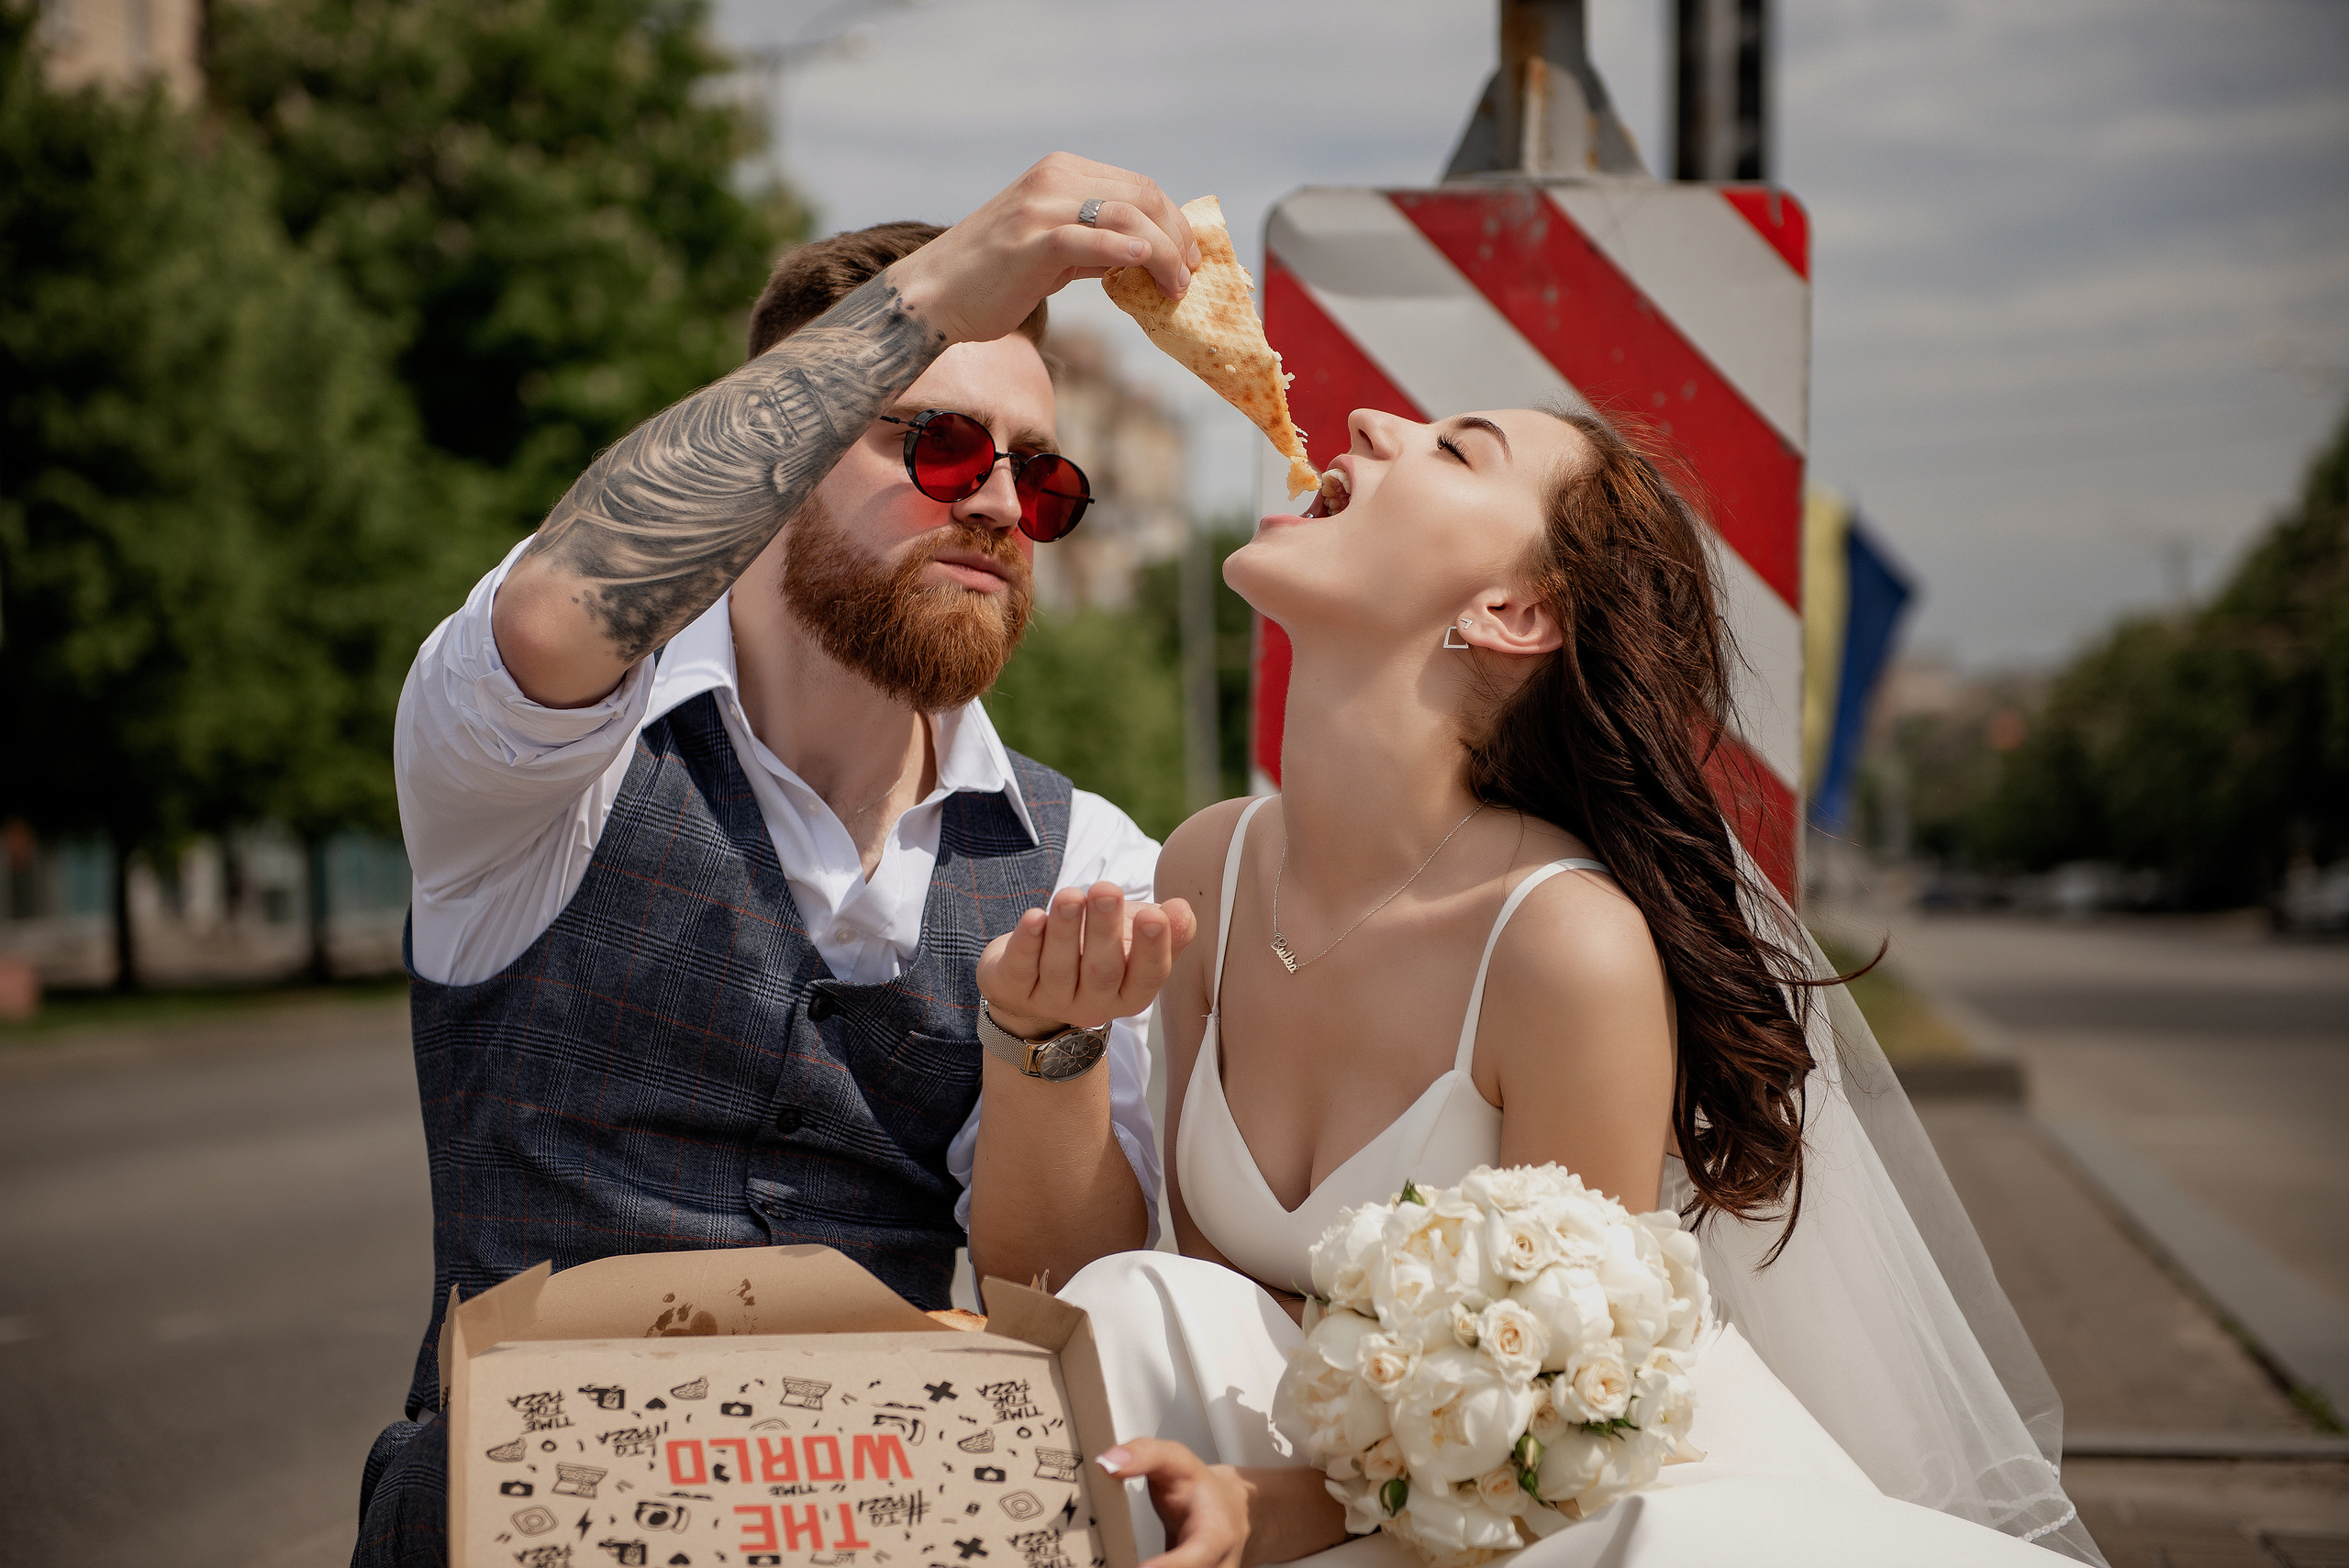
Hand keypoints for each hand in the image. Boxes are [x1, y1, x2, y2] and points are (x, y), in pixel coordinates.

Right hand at [891, 152, 1201, 346]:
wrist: (932, 295)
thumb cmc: (990, 277)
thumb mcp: (1050, 249)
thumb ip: (1094, 245)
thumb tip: (1142, 257)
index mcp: (1060, 173)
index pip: (1136, 187)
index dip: (1173, 221)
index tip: (1188, 257)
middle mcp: (1052, 180)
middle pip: (1141, 197)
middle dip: (1177, 238)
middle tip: (1189, 277)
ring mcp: (1039, 209)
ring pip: (1125, 217)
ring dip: (1164, 254)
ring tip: (1176, 288)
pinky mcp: (1029, 242)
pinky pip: (1087, 239)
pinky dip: (1123, 251)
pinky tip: (1145, 266)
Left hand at [977, 882, 1195, 1038]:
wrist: (1038, 973)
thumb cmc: (1099, 948)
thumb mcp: (1136, 937)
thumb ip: (1167, 927)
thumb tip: (1182, 911)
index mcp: (1131, 993)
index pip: (1147, 976)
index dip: (1152, 948)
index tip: (1154, 916)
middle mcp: (1094, 1004)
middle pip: (1102, 970)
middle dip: (1104, 929)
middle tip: (1106, 890)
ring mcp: (1052, 1001)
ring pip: (1060, 968)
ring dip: (1066, 929)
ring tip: (1070, 895)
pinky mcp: (1014, 990)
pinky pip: (1021, 968)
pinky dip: (1027, 942)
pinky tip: (1034, 918)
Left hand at [1098, 1441, 1250, 1567]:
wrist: (1231, 1514)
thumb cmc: (1201, 1491)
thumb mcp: (1177, 1460)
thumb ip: (1143, 1455)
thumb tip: (1108, 1463)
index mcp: (1215, 1536)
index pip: (1194, 1557)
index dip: (1168, 1566)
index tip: (1141, 1567)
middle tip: (1109, 1563)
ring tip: (1108, 1563)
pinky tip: (1116, 1564)